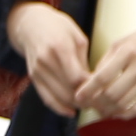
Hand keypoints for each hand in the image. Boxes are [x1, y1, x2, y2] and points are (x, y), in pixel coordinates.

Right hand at [10, 0, 92, 116]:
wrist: (31, 24)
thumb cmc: (58, 28)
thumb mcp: (78, 38)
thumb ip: (84, 62)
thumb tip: (93, 84)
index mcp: (60, 47)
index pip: (77, 78)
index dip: (92, 89)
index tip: (104, 93)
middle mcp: (45, 60)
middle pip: (68, 90)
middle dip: (86, 101)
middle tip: (101, 105)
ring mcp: (37, 70)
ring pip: (59, 97)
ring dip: (76, 105)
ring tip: (90, 107)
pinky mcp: (33, 77)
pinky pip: (46, 98)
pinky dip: (59, 108)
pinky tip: (71, 111)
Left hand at [82, 15, 135, 119]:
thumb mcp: (121, 42)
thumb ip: (105, 61)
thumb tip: (90, 81)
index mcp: (128, 51)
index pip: (103, 76)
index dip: (88, 90)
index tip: (78, 96)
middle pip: (112, 93)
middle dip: (96, 103)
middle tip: (87, 104)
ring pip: (124, 103)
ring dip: (108, 110)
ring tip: (99, 109)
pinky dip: (125, 114)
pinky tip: (116, 113)